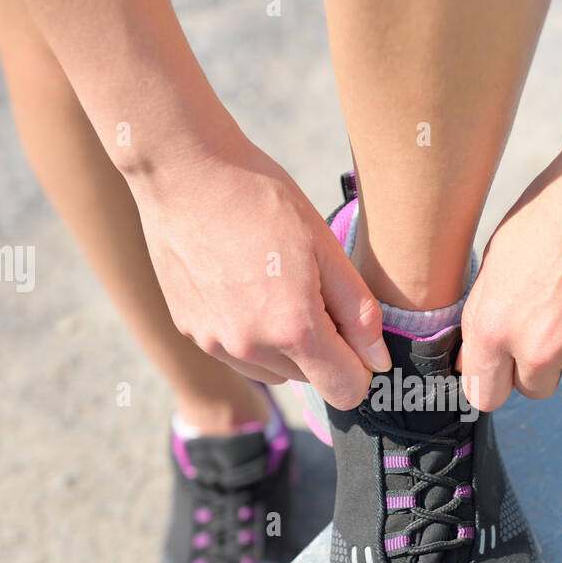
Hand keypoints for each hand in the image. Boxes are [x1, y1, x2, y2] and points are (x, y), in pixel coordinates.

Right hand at [127, 136, 390, 409]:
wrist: (183, 171)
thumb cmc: (260, 198)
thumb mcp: (325, 247)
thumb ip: (359, 312)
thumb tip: (378, 362)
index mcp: (293, 328)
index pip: (344, 391)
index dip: (360, 367)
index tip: (353, 332)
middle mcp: (250, 347)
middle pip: (309, 379)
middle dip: (321, 347)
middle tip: (308, 287)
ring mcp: (215, 343)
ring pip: (272, 370)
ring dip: (284, 344)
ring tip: (273, 283)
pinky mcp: (190, 331)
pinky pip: (237, 352)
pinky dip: (250, 332)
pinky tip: (242, 284)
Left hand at [460, 94, 561, 409]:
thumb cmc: (555, 205)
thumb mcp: (497, 256)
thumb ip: (484, 316)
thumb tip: (473, 364)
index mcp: (493, 326)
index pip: (485, 395)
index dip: (499, 379)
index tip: (512, 366)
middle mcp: (538, 347)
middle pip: (538, 391)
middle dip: (547, 362)